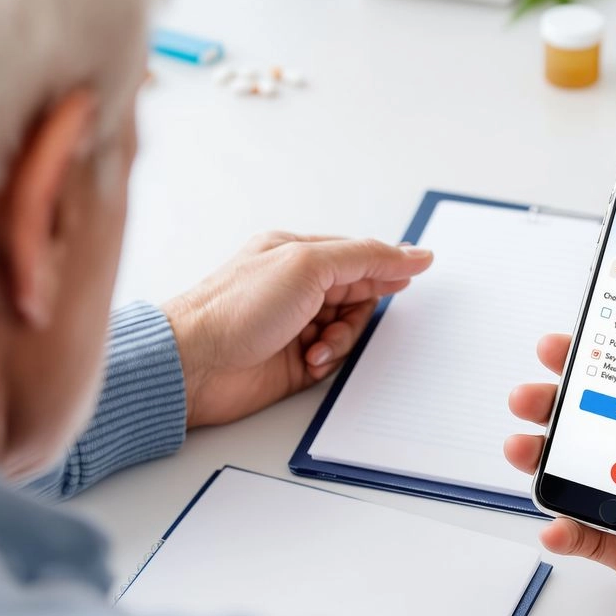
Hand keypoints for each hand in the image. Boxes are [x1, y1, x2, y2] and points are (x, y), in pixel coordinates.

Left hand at [162, 233, 431, 428]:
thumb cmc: (237, 308)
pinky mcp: (294, 362)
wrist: (196, 364)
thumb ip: (365, 257)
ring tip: (317, 347)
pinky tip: (309, 362)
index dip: (387, 265)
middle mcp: (297, 288)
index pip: (357, 256)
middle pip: (358, 296)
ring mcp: (296, 325)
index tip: (419, 271)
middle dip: (359, 311)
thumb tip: (412, 251)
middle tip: (341, 319)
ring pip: (349, 331)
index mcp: (297, 254)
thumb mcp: (309, 266)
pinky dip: (329, 361)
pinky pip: (334, 360)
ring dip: (341, 340)